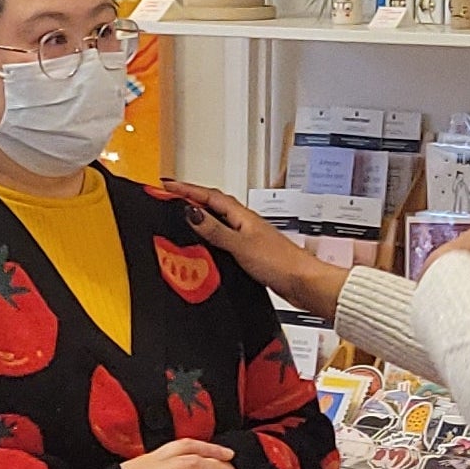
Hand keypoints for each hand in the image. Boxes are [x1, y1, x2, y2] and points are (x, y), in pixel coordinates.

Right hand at [163, 180, 342, 320]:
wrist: (303, 282)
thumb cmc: (280, 262)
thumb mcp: (240, 245)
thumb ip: (215, 230)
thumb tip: (191, 213)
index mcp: (242, 215)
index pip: (209, 196)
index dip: (186, 189)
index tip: (166, 186)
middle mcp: (245, 223)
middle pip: (214, 204)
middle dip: (191, 198)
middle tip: (170, 196)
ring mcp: (248, 237)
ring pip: (219, 220)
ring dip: (201, 216)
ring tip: (182, 216)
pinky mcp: (250, 252)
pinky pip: (224, 238)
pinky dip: (211, 236)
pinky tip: (206, 245)